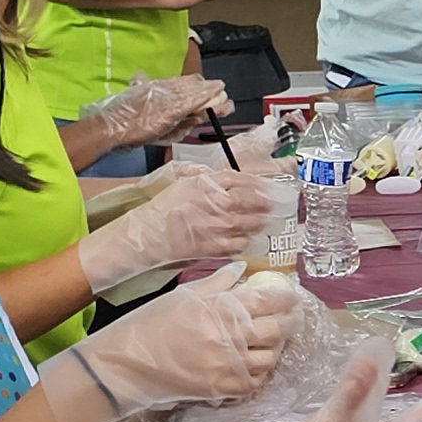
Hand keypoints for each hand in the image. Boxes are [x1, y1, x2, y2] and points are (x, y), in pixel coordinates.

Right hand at [45, 270, 303, 421]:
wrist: (129, 363)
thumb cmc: (153, 323)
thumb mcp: (184, 295)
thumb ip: (218, 283)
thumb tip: (241, 269)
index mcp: (222, 308)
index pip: (268, 300)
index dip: (286, 298)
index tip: (294, 296)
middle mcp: (231, 337)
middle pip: (276, 329)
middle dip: (290, 322)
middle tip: (293, 318)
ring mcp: (230, 365)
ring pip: (271, 357)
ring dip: (278, 348)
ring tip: (277, 340)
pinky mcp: (224, 388)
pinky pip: (256, 382)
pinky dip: (263, 372)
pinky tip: (261, 363)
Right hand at [80, 161, 276, 288]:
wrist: (148, 234)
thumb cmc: (163, 207)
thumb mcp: (181, 181)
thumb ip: (205, 175)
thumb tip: (227, 175)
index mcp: (206, 184)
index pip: (240, 179)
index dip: (257, 183)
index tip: (266, 186)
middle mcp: (215, 203)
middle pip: (251, 201)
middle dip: (265, 203)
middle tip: (273, 204)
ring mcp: (216, 227)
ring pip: (249, 223)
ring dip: (260, 222)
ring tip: (265, 221)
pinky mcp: (214, 246)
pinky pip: (239, 243)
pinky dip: (246, 240)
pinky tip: (247, 238)